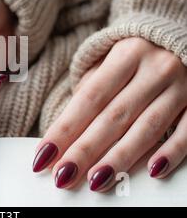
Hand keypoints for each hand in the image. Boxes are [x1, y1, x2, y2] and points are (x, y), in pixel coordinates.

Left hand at [33, 37, 186, 190]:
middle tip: (64, 175)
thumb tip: (67, 133)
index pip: (89, 98)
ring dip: (119, 157)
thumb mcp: (111, 61)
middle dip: (85, 150)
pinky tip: (152, 171)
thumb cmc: (135, 55)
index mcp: (126, 55)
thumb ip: (92, 90)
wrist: (178, 37)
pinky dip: (171, 151)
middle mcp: (154, 69)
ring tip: (96, 180)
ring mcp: (180, 87)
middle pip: (113, 116)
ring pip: (147, 128)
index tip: (45, 154)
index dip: (65, 129)